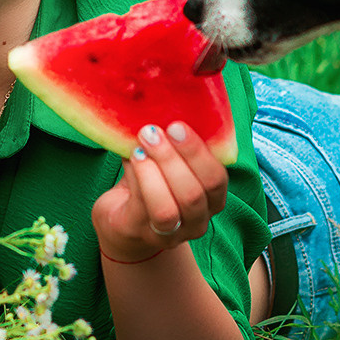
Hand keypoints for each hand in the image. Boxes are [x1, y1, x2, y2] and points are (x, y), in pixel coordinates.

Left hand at [91, 121, 228, 265]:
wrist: (123, 220)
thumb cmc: (151, 183)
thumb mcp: (168, 162)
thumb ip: (172, 143)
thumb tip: (160, 107)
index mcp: (212, 199)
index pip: (216, 179)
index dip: (198, 153)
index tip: (177, 125)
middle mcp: (197, 220)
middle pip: (194, 194)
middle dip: (173, 159)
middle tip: (152, 131)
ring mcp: (170, 233)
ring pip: (168, 208)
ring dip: (153, 171)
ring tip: (140, 146)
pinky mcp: (140, 233)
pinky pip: (141, 209)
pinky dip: (137, 179)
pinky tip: (130, 158)